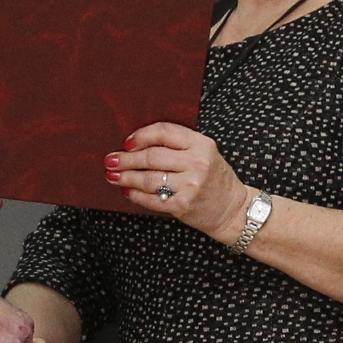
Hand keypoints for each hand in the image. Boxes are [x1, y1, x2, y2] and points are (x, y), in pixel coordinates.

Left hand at [108, 123, 246, 239]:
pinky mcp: (183, 205)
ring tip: (113, 176)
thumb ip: (179, 145)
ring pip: (148, 178)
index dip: (141, 136)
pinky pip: (152, 199)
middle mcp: (197, 163)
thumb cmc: (215, 179)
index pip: (164, 132)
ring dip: (126, 177)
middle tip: (110, 160)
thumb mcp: (205, 153)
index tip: (127, 143)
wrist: (232, 209)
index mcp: (201, 144)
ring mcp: (190, 185)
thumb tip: (138, 145)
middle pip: (152, 156)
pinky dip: (136, 195)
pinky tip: (127, 191)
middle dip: (126, 159)